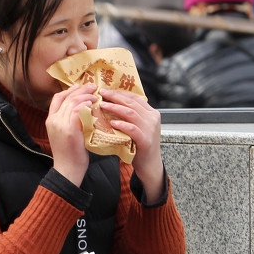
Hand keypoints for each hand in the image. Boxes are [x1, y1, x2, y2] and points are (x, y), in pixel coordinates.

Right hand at [47, 84, 97, 185]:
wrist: (67, 169)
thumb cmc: (69, 154)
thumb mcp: (65, 134)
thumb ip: (69, 121)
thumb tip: (82, 109)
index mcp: (50, 120)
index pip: (57, 98)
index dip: (69, 90)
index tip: (80, 86)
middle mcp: (53, 120)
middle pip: (67, 97)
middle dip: (81, 90)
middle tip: (93, 87)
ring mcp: (60, 125)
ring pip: (73, 102)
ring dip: (86, 96)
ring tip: (96, 96)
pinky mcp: (69, 130)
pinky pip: (78, 111)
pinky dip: (86, 105)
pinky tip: (93, 105)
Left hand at [97, 88, 165, 202]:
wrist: (149, 164)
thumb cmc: (139, 145)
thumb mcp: (137, 126)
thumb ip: (130, 116)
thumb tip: (112, 104)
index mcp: (151, 112)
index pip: (134, 97)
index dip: (119, 93)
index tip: (105, 90)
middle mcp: (152, 118)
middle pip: (132, 103)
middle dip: (115, 97)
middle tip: (101, 94)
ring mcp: (150, 129)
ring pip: (132, 113)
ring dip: (115, 108)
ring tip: (102, 106)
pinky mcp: (146, 140)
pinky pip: (133, 129)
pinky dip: (122, 125)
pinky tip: (112, 123)